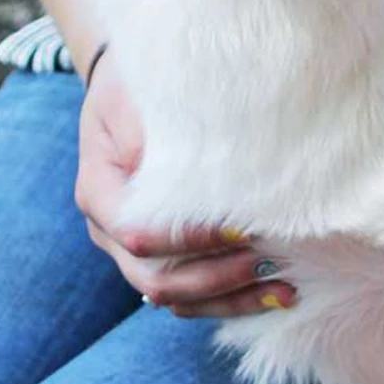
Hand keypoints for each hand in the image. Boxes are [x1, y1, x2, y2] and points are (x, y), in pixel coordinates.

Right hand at [74, 49, 296, 316]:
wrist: (132, 90)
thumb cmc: (141, 83)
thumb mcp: (142, 93)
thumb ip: (160, 132)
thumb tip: (196, 171)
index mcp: (98, 191)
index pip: (138, 234)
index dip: (189, 240)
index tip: (242, 227)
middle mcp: (107, 230)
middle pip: (154, 279)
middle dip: (217, 278)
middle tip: (270, 262)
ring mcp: (129, 251)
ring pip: (174, 297)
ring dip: (230, 298)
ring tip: (286, 290)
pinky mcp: (158, 257)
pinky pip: (190, 296)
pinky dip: (231, 300)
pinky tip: (276, 292)